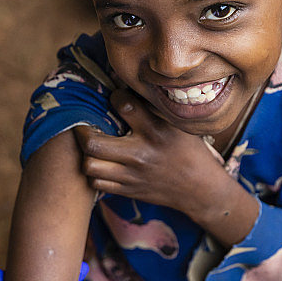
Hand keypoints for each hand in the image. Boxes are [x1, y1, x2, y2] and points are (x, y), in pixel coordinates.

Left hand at [77, 89, 258, 247]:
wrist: (200, 189)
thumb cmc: (189, 151)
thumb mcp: (178, 125)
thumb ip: (152, 110)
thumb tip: (126, 89)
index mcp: (156, 132)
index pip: (123, 105)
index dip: (114, 97)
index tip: (114, 97)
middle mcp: (140, 154)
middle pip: (93, 143)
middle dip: (82, 130)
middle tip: (84, 123)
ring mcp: (132, 176)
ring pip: (89, 166)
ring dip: (86, 154)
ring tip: (91, 145)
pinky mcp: (128, 191)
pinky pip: (97, 183)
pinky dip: (94, 173)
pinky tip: (101, 163)